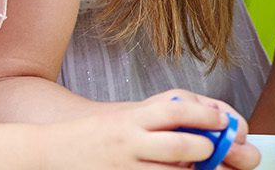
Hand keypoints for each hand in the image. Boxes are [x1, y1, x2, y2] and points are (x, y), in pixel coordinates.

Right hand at [48, 90, 259, 168]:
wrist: (52, 152)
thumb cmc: (97, 136)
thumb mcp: (127, 118)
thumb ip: (160, 118)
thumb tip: (204, 123)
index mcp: (133, 118)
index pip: (175, 110)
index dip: (204, 116)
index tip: (222, 121)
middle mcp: (129, 141)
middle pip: (179, 146)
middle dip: (204, 150)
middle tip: (213, 151)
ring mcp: (124, 167)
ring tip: (197, 168)